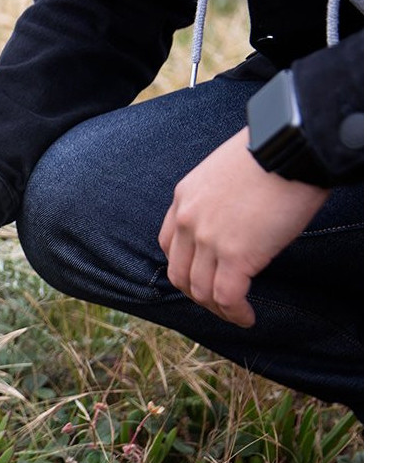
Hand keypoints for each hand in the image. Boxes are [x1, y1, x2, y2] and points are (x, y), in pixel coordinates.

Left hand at [158, 127, 329, 326]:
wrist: (293, 144)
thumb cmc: (273, 151)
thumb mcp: (227, 171)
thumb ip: (219, 200)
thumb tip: (236, 222)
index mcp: (184, 198)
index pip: (170, 245)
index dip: (185, 267)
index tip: (202, 277)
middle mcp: (188, 220)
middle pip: (180, 274)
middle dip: (197, 294)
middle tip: (218, 302)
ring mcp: (209, 240)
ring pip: (201, 291)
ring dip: (218, 309)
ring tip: (236, 313)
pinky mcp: (236, 255)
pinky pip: (227, 297)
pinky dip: (235, 313)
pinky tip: (247, 318)